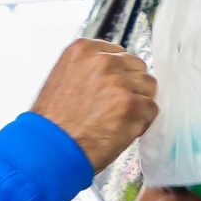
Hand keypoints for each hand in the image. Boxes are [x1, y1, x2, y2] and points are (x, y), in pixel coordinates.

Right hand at [30, 38, 156, 170]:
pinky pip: (151, 110)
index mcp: (83, 50)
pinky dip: (142, 123)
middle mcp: (102, 61)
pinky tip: (121, 130)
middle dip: (131, 86)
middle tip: (115, 107)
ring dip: (139, 104)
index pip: (119, 54)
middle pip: (137, 67)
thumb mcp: (64, 79)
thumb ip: (89, 70)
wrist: (49, 150)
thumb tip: (116, 73)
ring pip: (148, 87)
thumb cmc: (53, 123)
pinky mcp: (131, 105)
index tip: (110, 90)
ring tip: (116, 120)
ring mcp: (119, 82)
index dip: (118, 75)